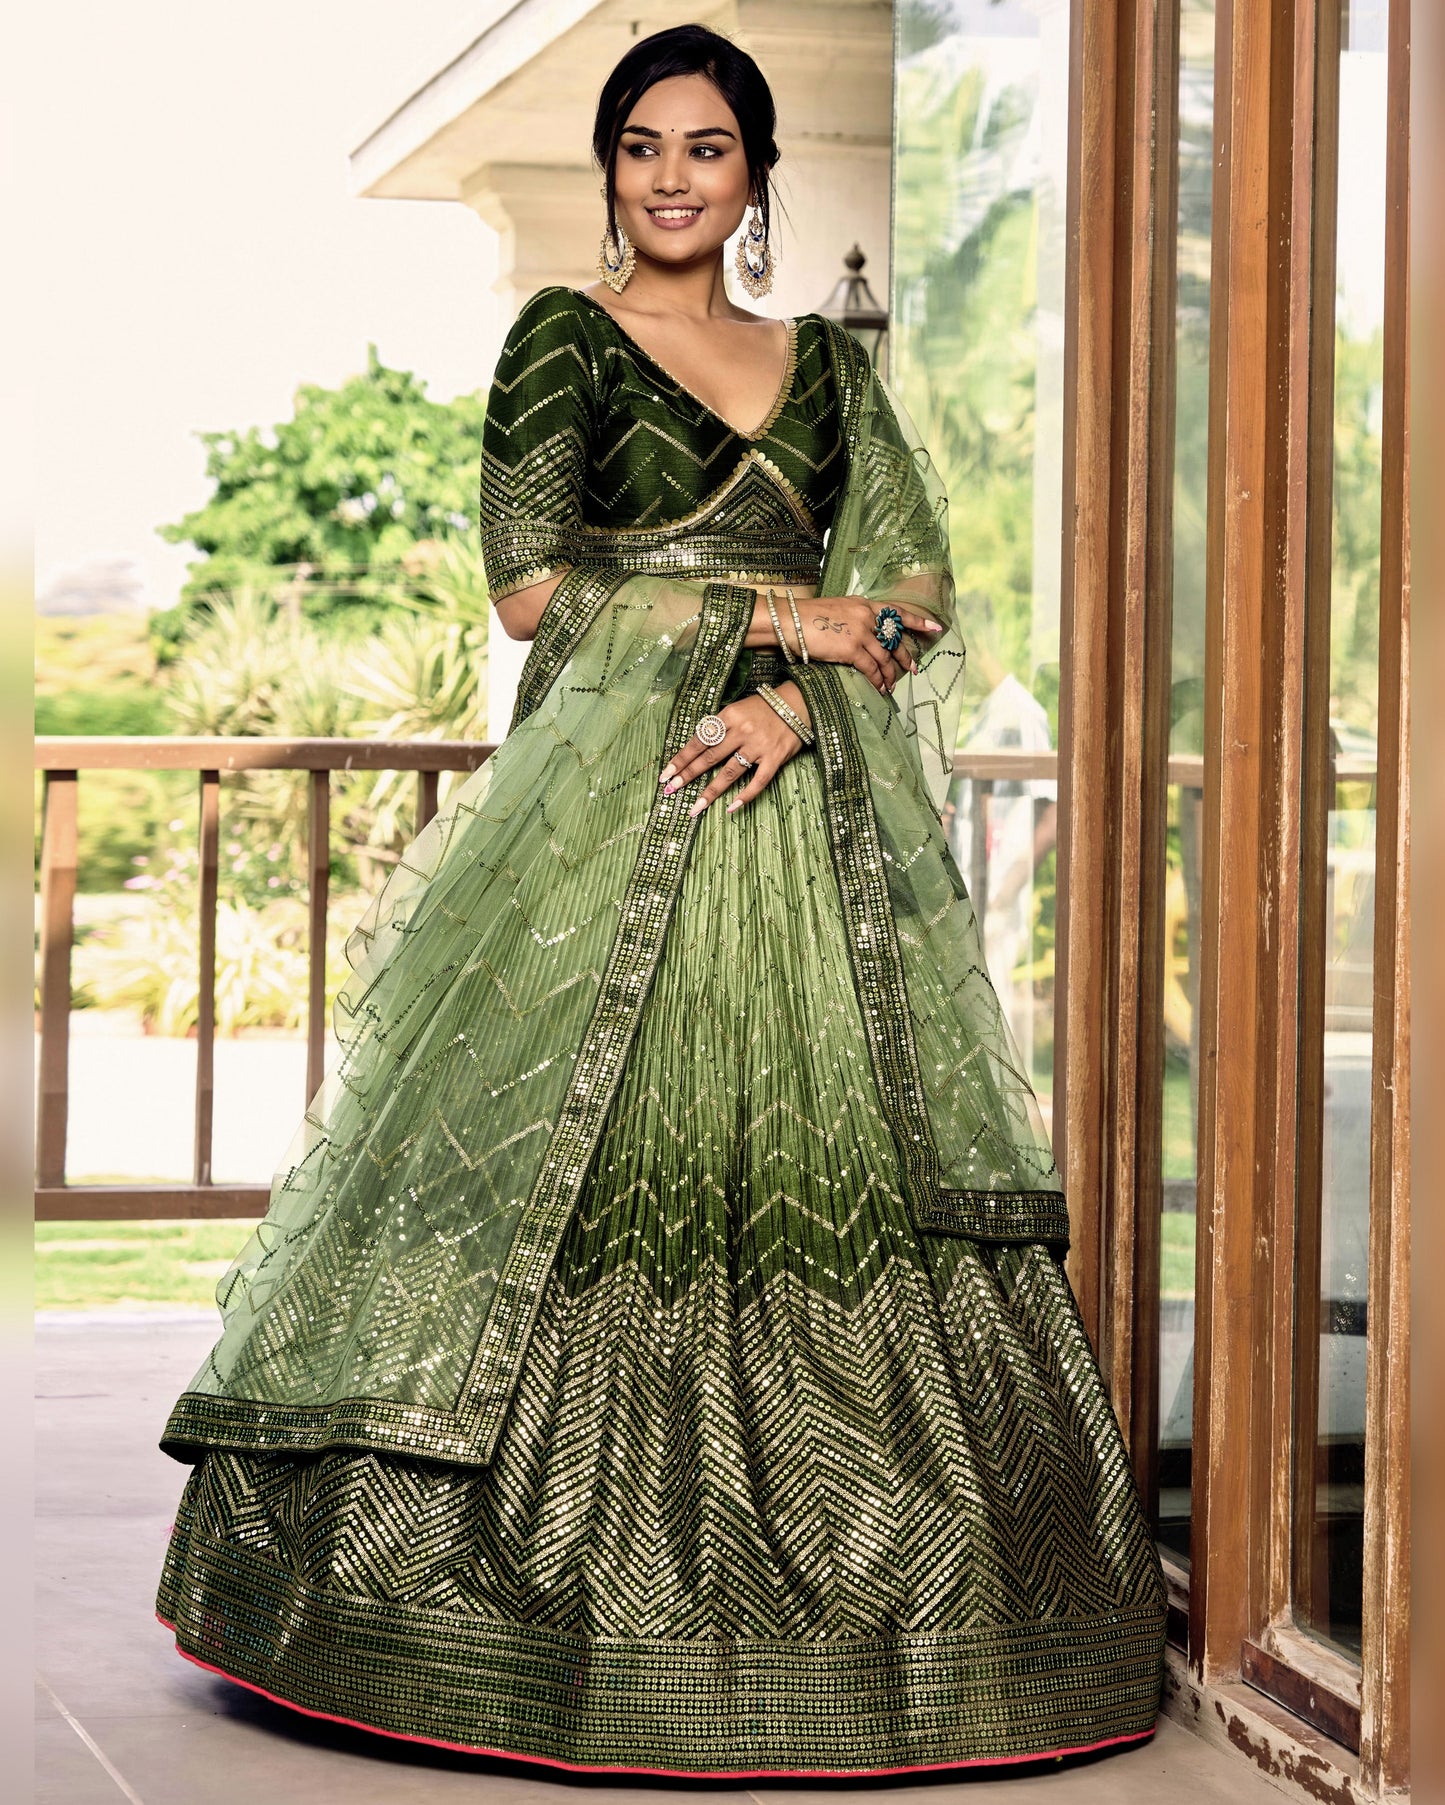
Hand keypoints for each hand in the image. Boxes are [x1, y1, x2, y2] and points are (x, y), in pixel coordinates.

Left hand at [658, 689, 810, 818]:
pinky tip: (731, 808)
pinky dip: (745, 796)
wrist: (798, 704)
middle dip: (688, 774)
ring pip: (730, 772)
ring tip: (696, 807)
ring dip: (711, 791)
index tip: (666, 772)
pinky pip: (758, 781)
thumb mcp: (737, 709)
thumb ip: (720, 727)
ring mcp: (759, 746)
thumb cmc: (763, 708)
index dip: (681, 758)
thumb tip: (696, 747)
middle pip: (710, 757)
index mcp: (729, 716)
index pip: (699, 740)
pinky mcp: (775, 758)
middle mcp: (742, 731)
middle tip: (672, 788)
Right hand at [747, 591, 945, 694]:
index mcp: (864, 605)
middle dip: (905, 657)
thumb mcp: (837, 609)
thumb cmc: (806, 617)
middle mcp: (866, 616)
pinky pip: (871, 669)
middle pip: (894, 640)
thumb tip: (863, 632)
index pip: (897, 612)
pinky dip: (877, 680)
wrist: (789, 620)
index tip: (936, 628)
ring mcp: (860, 632)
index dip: (918, 622)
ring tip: (890, 687)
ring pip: (884, 658)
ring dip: (889, 675)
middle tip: (913, 670)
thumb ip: (854, 617)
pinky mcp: (851, 649)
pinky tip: (879, 689)